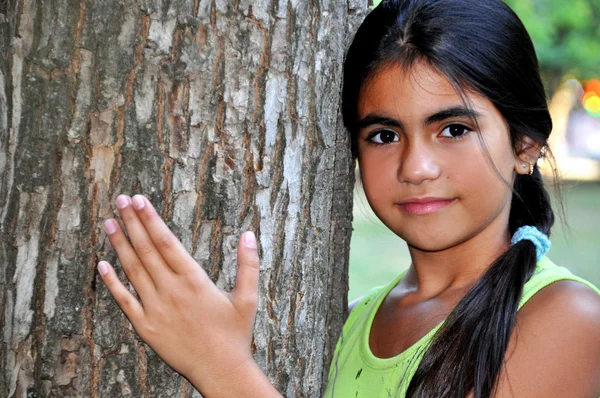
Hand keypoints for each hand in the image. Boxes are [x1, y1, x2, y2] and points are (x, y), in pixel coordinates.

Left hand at [97, 194, 272, 395]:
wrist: (220, 370)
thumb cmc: (235, 334)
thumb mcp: (248, 298)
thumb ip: (248, 265)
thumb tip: (248, 235)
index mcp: (194, 280)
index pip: (167, 242)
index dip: (151, 220)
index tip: (140, 201)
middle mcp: (171, 291)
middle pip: (147, 250)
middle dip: (132, 223)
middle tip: (121, 200)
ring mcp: (155, 309)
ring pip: (133, 270)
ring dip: (120, 245)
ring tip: (109, 223)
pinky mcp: (146, 327)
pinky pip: (124, 301)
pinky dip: (112, 283)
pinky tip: (102, 265)